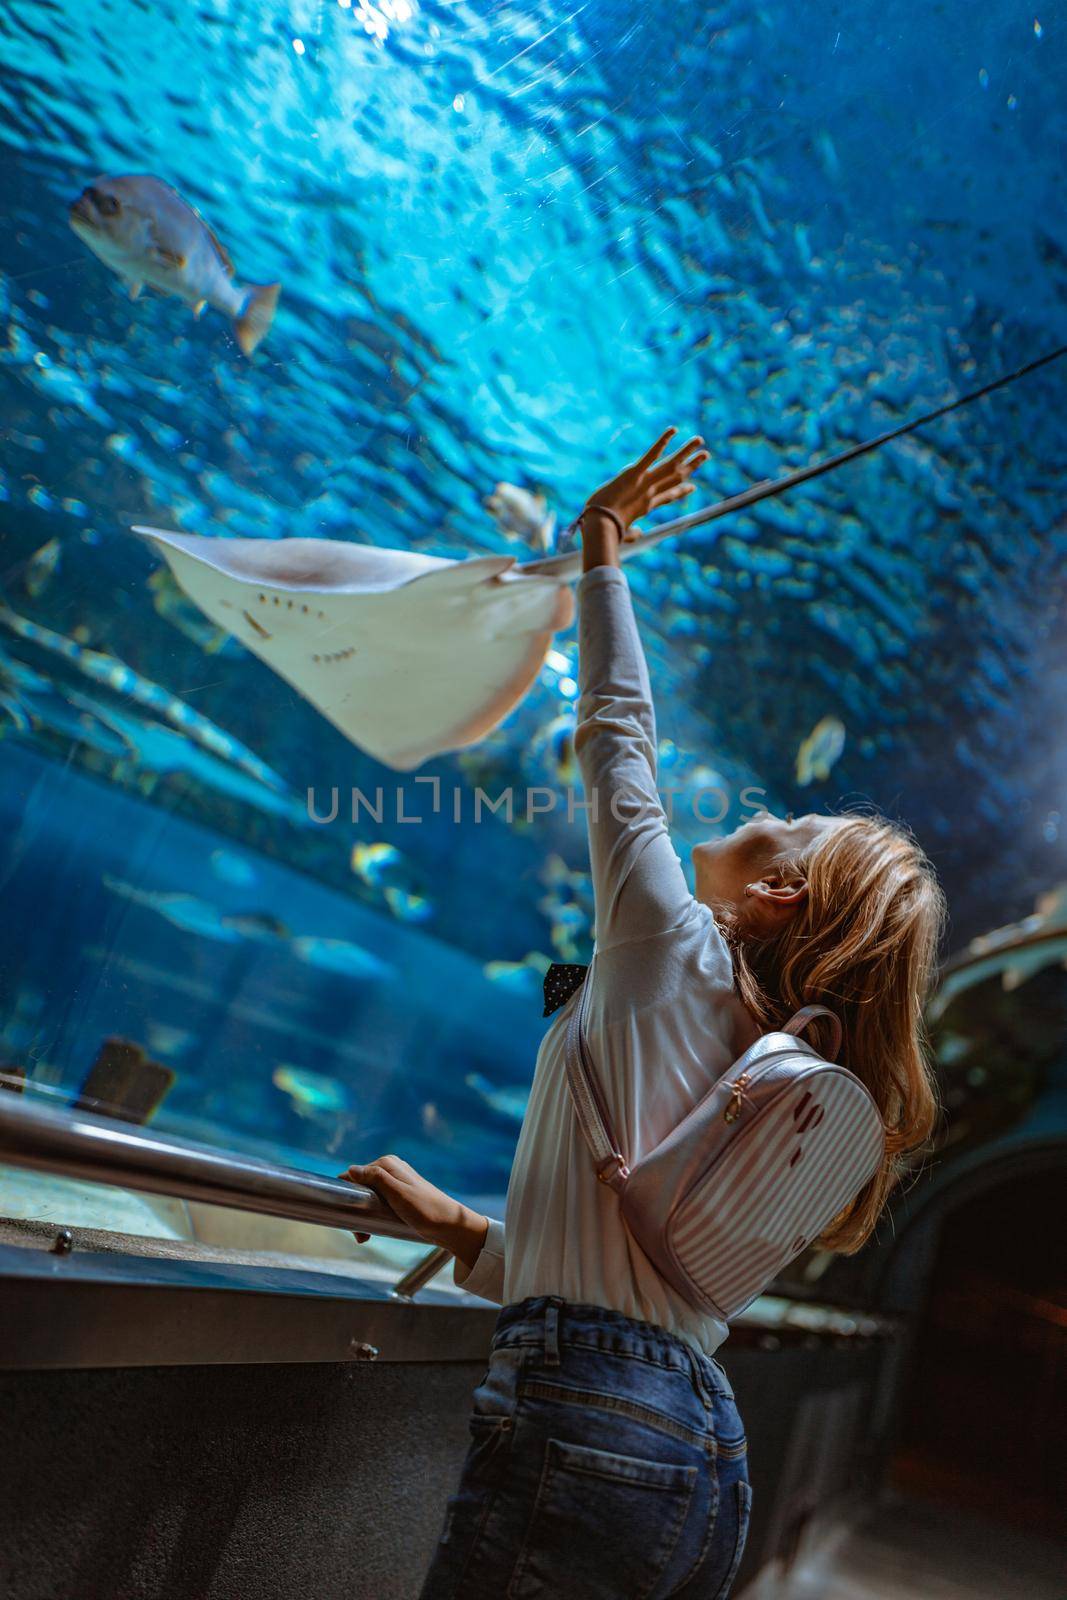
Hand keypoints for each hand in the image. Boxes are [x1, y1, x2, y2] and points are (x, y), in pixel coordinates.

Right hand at [339, 1153, 488, 1267]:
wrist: (449, 1225)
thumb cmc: (425, 1210)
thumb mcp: (398, 1194)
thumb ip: (376, 1178)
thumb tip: (351, 1169)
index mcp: (387, 1163)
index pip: (354, 1174)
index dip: (347, 1194)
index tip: (347, 1215)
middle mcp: (390, 1169)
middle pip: (360, 1188)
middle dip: (355, 1210)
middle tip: (360, 1235)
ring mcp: (395, 1183)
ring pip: (367, 1198)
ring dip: (362, 1217)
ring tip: (364, 1237)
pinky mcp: (399, 1196)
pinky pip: (377, 1204)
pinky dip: (372, 1217)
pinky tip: (372, 1232)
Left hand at [585, 426, 709, 538]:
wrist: (601, 526)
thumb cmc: (606, 530)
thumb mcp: (621, 532)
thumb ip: (632, 533)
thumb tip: (638, 534)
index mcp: (647, 507)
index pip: (669, 496)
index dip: (681, 491)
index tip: (692, 487)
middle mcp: (651, 493)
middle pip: (676, 477)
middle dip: (692, 465)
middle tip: (706, 456)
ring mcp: (645, 482)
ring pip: (671, 464)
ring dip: (686, 450)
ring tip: (699, 440)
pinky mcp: (634, 473)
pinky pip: (652, 455)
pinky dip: (663, 441)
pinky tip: (673, 430)